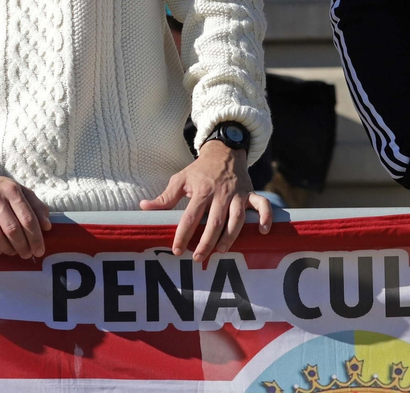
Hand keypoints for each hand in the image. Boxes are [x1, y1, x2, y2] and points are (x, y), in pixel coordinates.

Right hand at [0, 137, 50, 258]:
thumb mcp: (19, 190)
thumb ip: (36, 206)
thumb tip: (47, 226)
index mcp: (11, 190)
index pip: (27, 218)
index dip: (35, 238)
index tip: (39, 250)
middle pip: (12, 229)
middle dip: (23, 247)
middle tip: (27, 254)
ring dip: (7, 250)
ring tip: (13, 252)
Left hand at [139, 142, 272, 264]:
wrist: (224, 151)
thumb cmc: (200, 170)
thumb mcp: (180, 179)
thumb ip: (165, 197)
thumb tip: (143, 208)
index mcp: (202, 190)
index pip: (190, 216)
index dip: (183, 235)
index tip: (176, 250)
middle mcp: (221, 193)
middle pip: (215, 222)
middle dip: (206, 242)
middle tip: (197, 258)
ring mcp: (237, 193)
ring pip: (237, 218)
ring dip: (230, 237)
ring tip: (221, 251)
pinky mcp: (251, 193)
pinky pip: (263, 205)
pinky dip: (266, 217)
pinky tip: (263, 232)